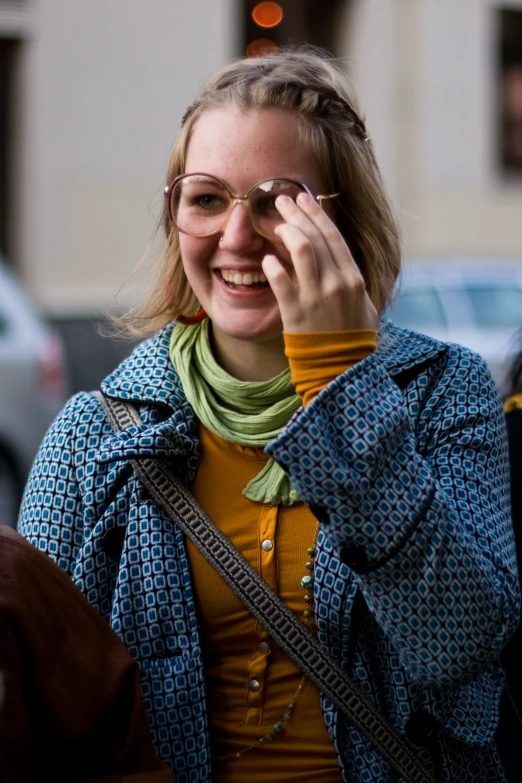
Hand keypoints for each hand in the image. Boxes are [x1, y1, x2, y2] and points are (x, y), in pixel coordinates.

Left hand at [262, 192, 377, 332]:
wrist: (340, 368)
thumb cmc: (352, 337)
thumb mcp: (363, 304)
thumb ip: (350, 279)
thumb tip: (339, 259)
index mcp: (353, 278)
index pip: (333, 236)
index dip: (316, 214)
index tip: (304, 198)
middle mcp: (336, 283)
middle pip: (315, 236)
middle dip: (297, 214)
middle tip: (281, 201)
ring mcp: (316, 296)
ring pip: (301, 249)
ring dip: (287, 231)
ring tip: (276, 224)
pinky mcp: (296, 312)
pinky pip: (281, 280)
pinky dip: (272, 265)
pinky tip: (266, 258)